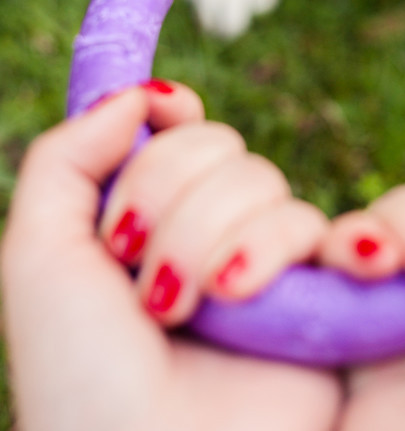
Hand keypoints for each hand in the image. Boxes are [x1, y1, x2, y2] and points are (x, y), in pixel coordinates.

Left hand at [1, 87, 340, 430]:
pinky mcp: (306, 286)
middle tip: (137, 268)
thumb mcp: (40, 256)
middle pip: (212, 142)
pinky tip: (234, 297)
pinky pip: (301, 222)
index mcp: (140, 216)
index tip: (162, 114)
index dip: (165, 115)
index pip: (171, 126)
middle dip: (166, 197)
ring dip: (203, 237)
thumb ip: (66, 156)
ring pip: (256, 176)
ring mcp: (254, 256)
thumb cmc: (80, 371)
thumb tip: (143, 93)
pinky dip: (262, 250)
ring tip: (180, 307)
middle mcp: (200, 229)